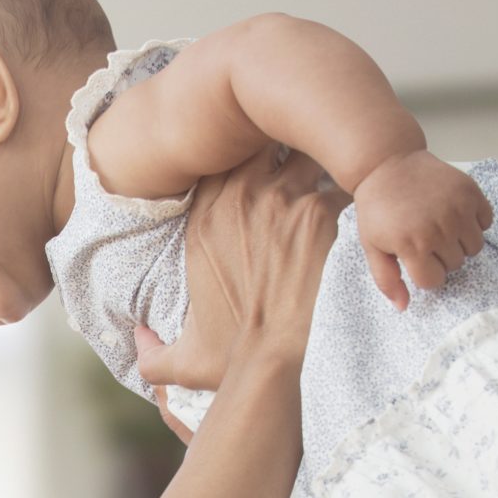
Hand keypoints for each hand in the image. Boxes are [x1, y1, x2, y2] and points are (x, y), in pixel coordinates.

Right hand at [135, 147, 344, 399]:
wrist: (271, 361)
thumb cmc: (229, 359)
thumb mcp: (182, 358)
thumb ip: (153, 349)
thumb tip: (138, 339)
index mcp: (204, 218)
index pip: (220, 155)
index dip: (242, 152)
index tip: (261, 167)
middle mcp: (238, 198)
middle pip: (261, 136)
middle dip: (281, 143)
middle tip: (300, 163)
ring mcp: (281, 199)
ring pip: (306, 150)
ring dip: (319, 163)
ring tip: (335, 181)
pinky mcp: (318, 212)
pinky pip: (343, 181)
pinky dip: (352, 193)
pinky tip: (358, 211)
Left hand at [352, 150, 491, 308]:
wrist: (388, 165)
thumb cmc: (378, 209)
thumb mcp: (373, 247)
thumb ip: (387, 280)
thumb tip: (404, 307)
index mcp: (413, 246)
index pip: (435, 281)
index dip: (425, 274)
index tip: (415, 260)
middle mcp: (439, 229)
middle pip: (455, 265)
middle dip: (441, 258)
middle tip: (425, 239)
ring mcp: (458, 209)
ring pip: (475, 248)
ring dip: (460, 244)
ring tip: (441, 229)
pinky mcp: (471, 192)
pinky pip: (486, 223)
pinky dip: (475, 223)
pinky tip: (455, 214)